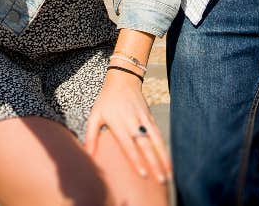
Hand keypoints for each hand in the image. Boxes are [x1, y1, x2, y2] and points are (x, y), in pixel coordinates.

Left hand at [84, 68, 170, 184]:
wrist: (123, 78)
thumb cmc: (106, 100)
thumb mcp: (94, 115)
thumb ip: (91, 136)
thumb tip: (89, 156)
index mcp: (119, 123)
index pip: (129, 145)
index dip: (136, 160)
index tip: (143, 174)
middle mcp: (134, 122)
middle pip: (146, 145)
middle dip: (155, 163)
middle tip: (161, 180)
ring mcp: (144, 119)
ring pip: (156, 140)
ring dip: (164, 157)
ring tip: (170, 174)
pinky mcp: (150, 117)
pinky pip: (158, 134)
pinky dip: (164, 147)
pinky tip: (168, 159)